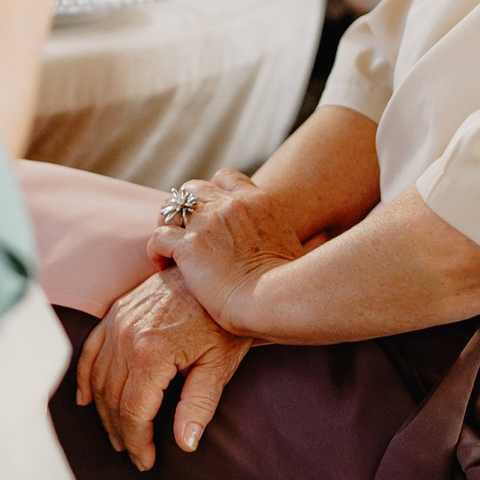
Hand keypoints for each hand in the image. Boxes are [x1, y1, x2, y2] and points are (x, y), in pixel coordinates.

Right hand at [76, 268, 251, 469]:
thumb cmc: (222, 321)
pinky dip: (84, 376)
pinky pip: (90, 350)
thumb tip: (184, 444)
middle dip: (121, 432)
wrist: (214, 274)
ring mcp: (116, 323)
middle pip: (112, 399)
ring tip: (118, 434)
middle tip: (134, 453)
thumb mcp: (220, 364)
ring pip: (98, 379)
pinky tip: (86, 399)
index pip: (133, 412)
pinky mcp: (115, 313)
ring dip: (104, 411)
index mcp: (151, 353)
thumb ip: (199, 405)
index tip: (146, 462)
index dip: (137, 442)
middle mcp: (126, 337)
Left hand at [147, 171, 307, 339]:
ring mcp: (207, 223)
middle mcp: (230, 205)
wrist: (276, 302)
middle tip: (185, 234)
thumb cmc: (292, 286)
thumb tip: (322, 239)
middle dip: (185, 209)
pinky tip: (163, 267)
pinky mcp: (188, 246)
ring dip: (167, 225)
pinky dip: (157, 251)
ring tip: (169, 250)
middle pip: (193, 189)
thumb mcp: (299, 249)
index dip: (212, 194)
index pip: (224, 178)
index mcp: (257, 202)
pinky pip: (158, 237)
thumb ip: (295, 238)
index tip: (211, 217)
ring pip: (170, 207)